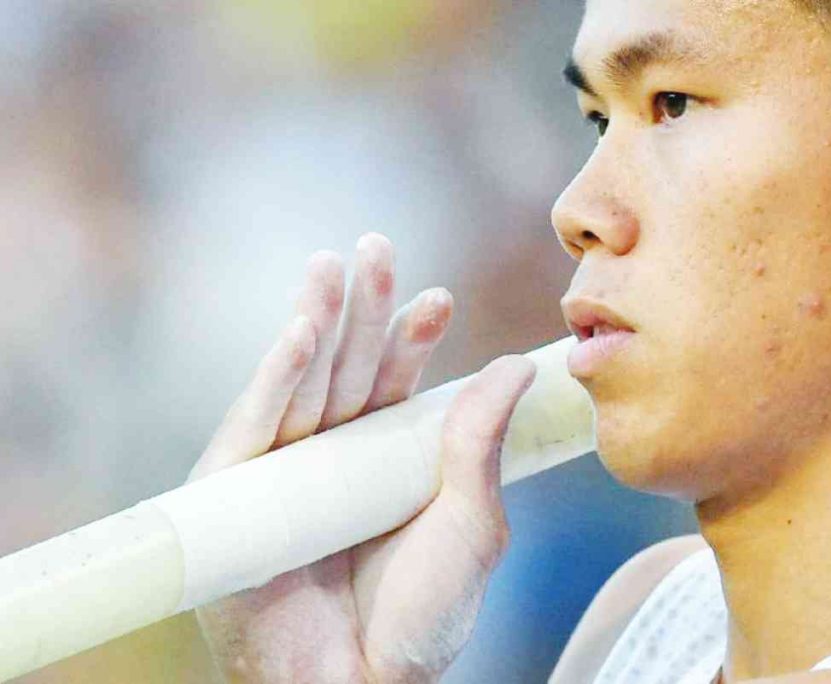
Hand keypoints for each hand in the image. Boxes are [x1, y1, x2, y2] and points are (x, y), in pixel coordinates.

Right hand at [189, 234, 536, 683]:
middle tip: (375, 247)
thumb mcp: (470, 522)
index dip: (412, 339)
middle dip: (362, 308)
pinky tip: (303, 330)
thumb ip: (482, 444)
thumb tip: (511, 366)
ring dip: (317, 321)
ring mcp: (286, 472)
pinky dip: (277, 375)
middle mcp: (335, 458)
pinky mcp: (239, 495)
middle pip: (347, 369)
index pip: (397, 386)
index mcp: (387, 462)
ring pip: (302, 382)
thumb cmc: (422, 616)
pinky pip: (259, 425)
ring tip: (334, 267)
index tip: (437, 298)